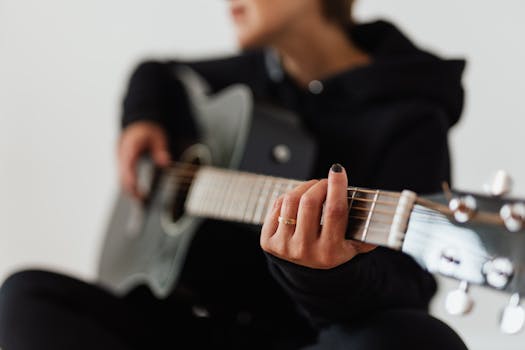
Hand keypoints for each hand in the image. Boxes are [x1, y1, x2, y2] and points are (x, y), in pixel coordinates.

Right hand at [118, 121, 169, 199]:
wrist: (137, 124)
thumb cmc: (148, 131)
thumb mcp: (158, 137)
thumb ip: (160, 150)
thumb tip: (165, 163)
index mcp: (130, 146)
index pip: (128, 166)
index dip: (132, 180)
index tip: (138, 192)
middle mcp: (122, 154)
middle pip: (122, 175)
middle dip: (131, 189)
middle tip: (143, 200)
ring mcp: (120, 160)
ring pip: (121, 178)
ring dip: (130, 189)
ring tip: (142, 201)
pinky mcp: (122, 164)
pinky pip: (123, 177)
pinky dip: (130, 185)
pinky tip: (139, 195)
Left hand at [261, 164, 375, 268]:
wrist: (309, 275)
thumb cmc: (334, 252)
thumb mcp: (354, 248)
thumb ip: (367, 233)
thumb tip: (381, 215)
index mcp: (330, 252)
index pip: (334, 211)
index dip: (337, 187)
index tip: (338, 170)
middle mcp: (305, 251)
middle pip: (310, 202)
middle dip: (319, 185)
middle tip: (325, 182)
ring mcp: (284, 247)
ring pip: (291, 201)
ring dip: (304, 188)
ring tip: (313, 189)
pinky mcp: (268, 242)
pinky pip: (277, 206)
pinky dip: (289, 198)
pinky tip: (298, 201)